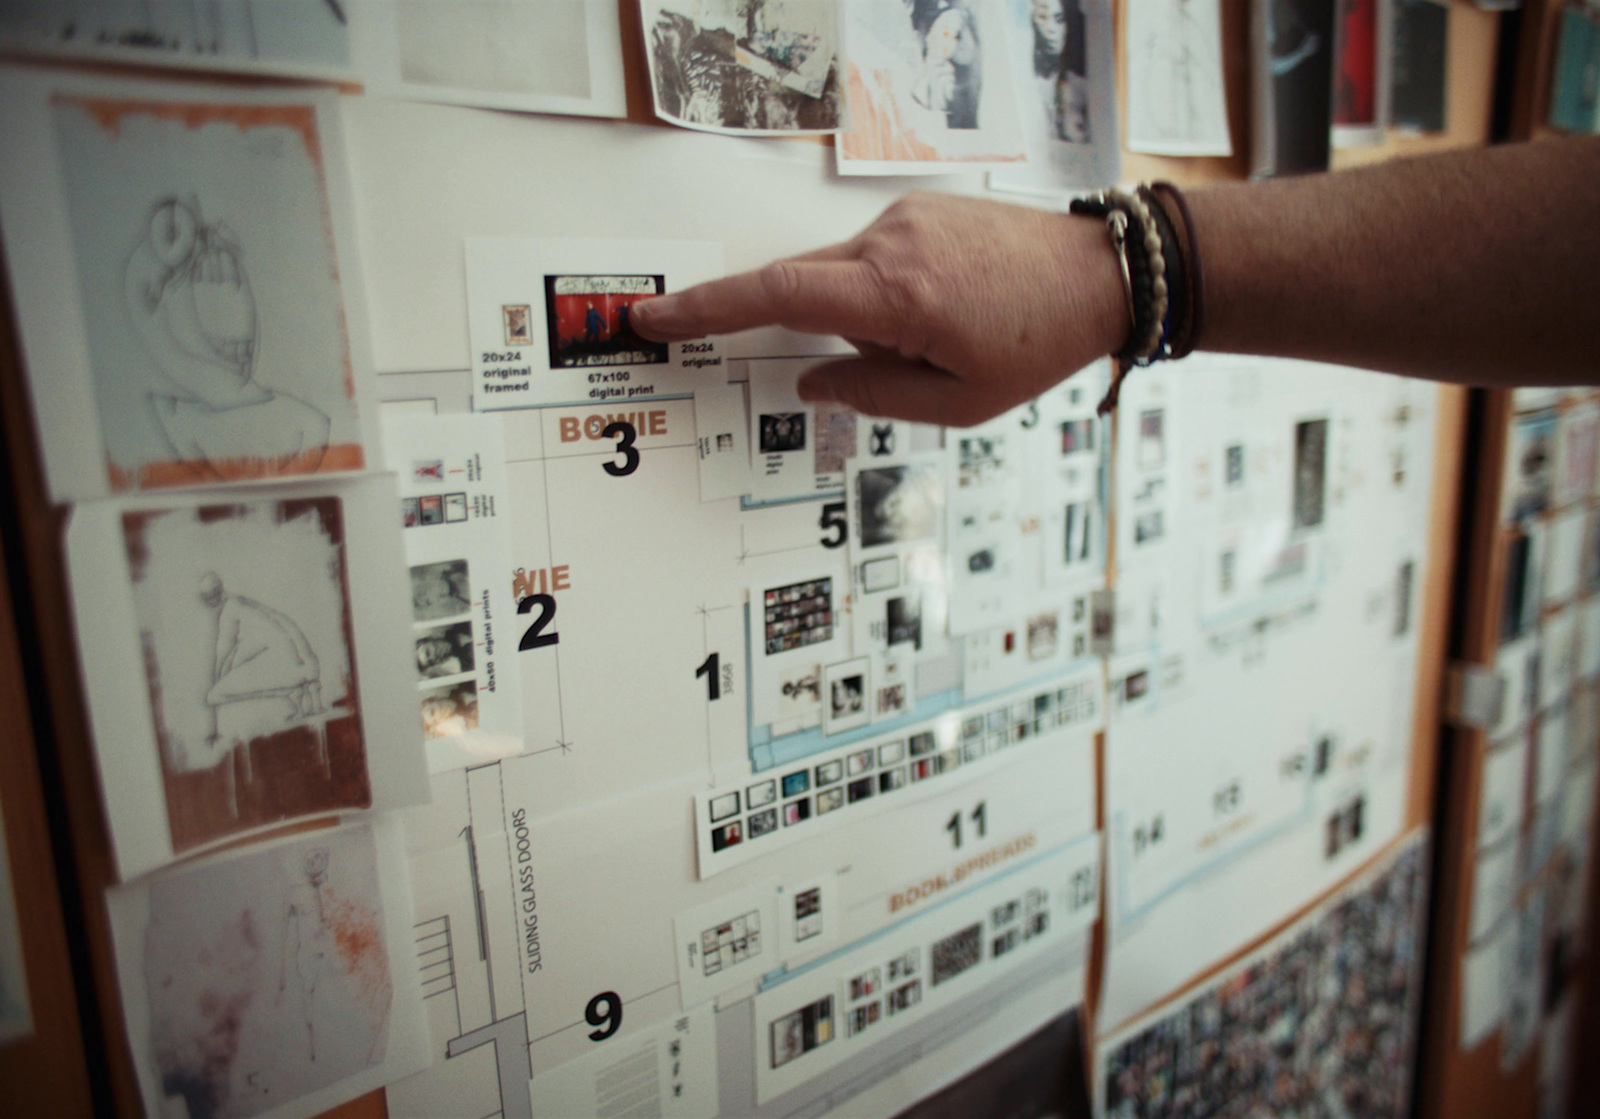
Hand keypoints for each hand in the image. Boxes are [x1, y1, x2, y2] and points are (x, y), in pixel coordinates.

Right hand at [630, 192, 1127, 425]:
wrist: (1101, 274)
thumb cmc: (1040, 340)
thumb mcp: (956, 402)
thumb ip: (870, 394)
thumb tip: (811, 383)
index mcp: (896, 294)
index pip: (776, 295)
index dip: (707, 308)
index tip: (657, 316)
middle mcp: (891, 242)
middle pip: (798, 282)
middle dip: (796, 325)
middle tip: (857, 353)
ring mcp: (904, 218)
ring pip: (838, 274)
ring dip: (857, 316)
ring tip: (942, 337)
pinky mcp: (918, 210)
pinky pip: (868, 257)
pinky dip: (877, 293)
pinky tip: (940, 312)